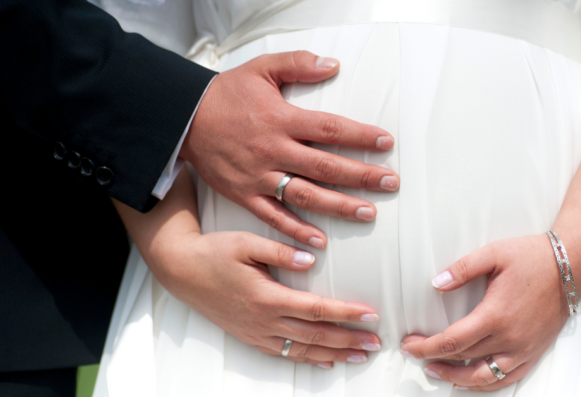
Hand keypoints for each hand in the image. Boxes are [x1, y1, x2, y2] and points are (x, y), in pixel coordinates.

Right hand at [152, 229, 382, 368]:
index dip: (346, 313)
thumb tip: (311, 258)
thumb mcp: (246, 242)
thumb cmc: (214, 253)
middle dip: (349, 340)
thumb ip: (280, 250)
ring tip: (360, 356)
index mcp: (266, 297)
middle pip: (316, 335)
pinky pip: (284, 354)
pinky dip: (308, 359)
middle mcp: (264, 320)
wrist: (182, 271)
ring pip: (303, 350)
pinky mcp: (250, 336)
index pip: (316, 309)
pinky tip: (325, 361)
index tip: (370, 315)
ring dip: (334, 354)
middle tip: (375, 343)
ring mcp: (256, 332)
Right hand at [181, 50, 399, 248]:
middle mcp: (273, 150)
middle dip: (362, 175)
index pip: (329, 128)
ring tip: (368, 213)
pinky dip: (296, 231)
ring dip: (338, 206)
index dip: (360, 136)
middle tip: (390, 183)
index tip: (386, 143)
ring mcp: (259, 176)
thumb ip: (298, 63)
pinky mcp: (244, 195)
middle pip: (325, 166)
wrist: (182, 119)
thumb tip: (333, 65)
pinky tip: (320, 242)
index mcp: (280, 119)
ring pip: (305, 195)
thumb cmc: (226, 94)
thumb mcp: (260, 69)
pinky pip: (273, 217)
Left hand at [400, 235, 568, 390]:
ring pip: (485, 378)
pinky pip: (508, 378)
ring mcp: (524, 349)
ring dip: (457, 378)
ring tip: (437, 372)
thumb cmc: (534, 257)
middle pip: (463, 360)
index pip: (452, 342)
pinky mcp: (534, 351)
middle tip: (415, 353)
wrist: (572, 265)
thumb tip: (437, 283)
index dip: (426, 348)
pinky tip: (472, 381)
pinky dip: (487, 385)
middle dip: (433, 359)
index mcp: (495, 316)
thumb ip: (462, 269)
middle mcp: (509, 338)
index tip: (409, 346)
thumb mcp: (494, 254)